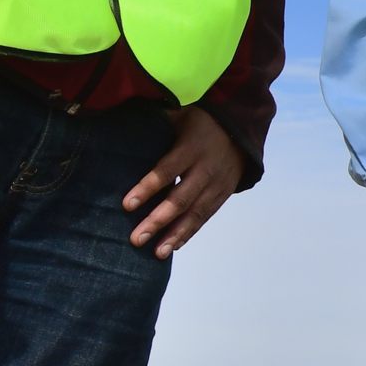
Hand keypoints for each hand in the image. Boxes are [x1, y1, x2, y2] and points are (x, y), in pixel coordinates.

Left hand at [123, 109, 242, 257]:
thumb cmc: (201, 120)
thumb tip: (122, 114)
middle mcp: (206, 170)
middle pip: (180, 199)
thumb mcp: (181, 113)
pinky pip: (205, 217)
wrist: (243, 129)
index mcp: (192, 148)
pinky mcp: (223, 195)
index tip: (126, 205)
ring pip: (195, 214)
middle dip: (157, 221)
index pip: (166, 171)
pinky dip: (189, 233)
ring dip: (174, 235)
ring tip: (155, 252)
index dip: (147, 188)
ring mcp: (217, 185)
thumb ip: (156, 119)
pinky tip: (172, 247)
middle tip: (136, 239)